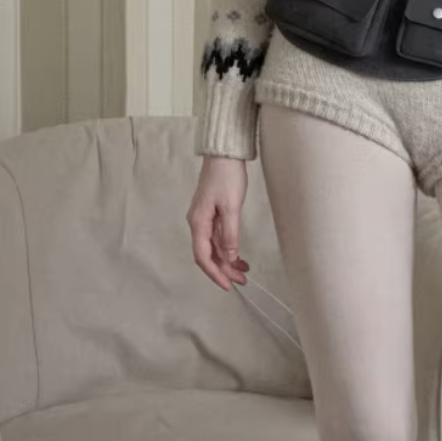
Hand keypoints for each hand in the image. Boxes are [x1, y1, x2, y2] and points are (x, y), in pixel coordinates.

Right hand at [186, 155, 251, 289]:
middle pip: (208, 254)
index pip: (203, 256)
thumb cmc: (226, 176)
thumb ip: (230, 234)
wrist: (225, 154)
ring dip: (227, 261)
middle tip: (241, 281)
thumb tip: (229, 256)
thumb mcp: (231, 208)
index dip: (215, 273)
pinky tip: (239, 255)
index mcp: (198, 222)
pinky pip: (218, 237)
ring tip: (244, 271)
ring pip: (214, 247)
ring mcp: (205, 218)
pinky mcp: (212, 213)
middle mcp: (198, 222)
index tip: (228, 286)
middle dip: (224, 270)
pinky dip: (228, 248)